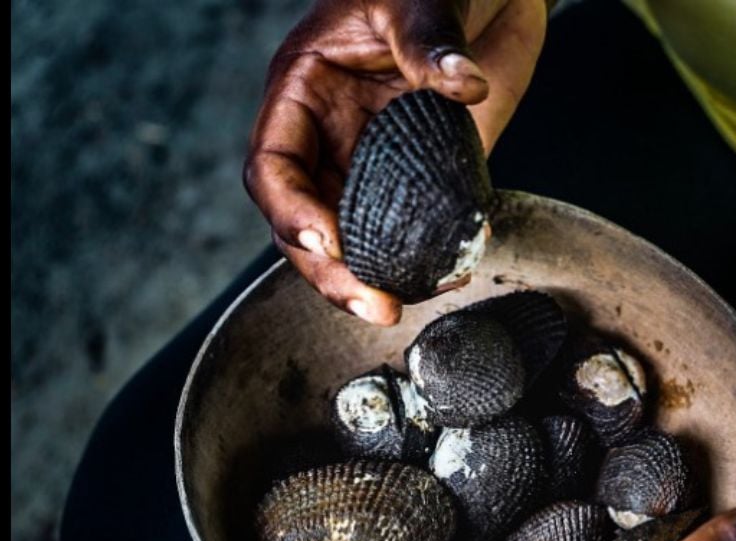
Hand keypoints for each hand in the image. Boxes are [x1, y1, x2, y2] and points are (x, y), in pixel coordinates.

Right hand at [244, 0, 546, 324]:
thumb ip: (431, 40)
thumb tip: (462, 88)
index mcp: (306, 91)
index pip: (274, 169)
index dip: (293, 214)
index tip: (330, 245)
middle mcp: (333, 135)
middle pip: (306, 221)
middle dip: (332, 270)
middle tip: (373, 304)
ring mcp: (377, 160)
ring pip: (355, 236)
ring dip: (373, 276)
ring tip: (405, 301)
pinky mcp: (424, 174)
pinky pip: (413, 226)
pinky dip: (423, 255)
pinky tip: (449, 270)